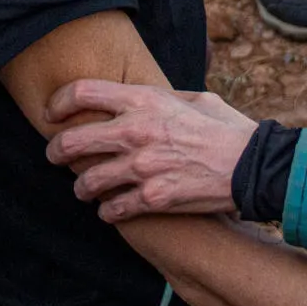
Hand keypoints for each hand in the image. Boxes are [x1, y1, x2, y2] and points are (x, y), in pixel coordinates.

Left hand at [44, 79, 255, 221]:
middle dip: (55, 152)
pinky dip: (108, 212)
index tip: (52, 115)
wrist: (253, 167)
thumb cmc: (227, 130)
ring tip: (87, 191)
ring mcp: (142, 168)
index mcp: (145, 100)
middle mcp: (136, 132)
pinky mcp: (152, 199)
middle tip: (55, 158)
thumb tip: (141, 96)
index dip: (57, 103)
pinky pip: (111, 210)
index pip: (82, 93)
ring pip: (86, 184)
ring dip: (82, 189)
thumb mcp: (196, 99)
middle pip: (70, 142)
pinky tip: (113, 210)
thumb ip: (162, 96)